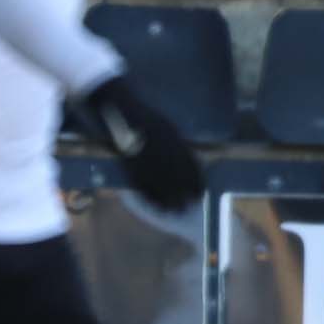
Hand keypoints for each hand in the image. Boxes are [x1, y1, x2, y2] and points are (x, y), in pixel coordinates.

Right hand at [76, 73, 203, 211]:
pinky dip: (151, 198)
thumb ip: (179, 146)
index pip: (191, 168)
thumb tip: (192, 162)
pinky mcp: (132, 166)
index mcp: (175, 143)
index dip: (196, 183)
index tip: (200, 193)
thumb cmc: (148, 119)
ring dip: (169, 201)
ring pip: (161, 186)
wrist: (124, 112)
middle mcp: (164, 154)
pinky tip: (156, 205)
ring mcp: (147, 161)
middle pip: (177, 181)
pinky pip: (143, 186)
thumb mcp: (169, 128)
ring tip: (175, 211)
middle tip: (189, 207)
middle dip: (184, 196)